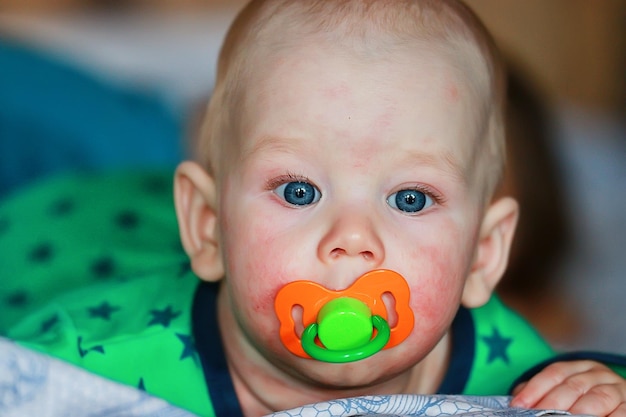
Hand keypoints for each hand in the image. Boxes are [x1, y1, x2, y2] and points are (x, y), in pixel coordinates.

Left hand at [511, 360, 625, 416]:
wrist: (617, 404)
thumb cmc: (583, 400)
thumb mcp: (564, 390)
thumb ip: (540, 394)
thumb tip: (516, 402)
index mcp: (579, 367)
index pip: (554, 373)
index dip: (534, 389)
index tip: (518, 405)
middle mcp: (599, 374)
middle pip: (573, 386)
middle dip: (553, 404)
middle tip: (538, 415)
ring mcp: (617, 389)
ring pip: (598, 397)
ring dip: (579, 412)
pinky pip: (621, 412)